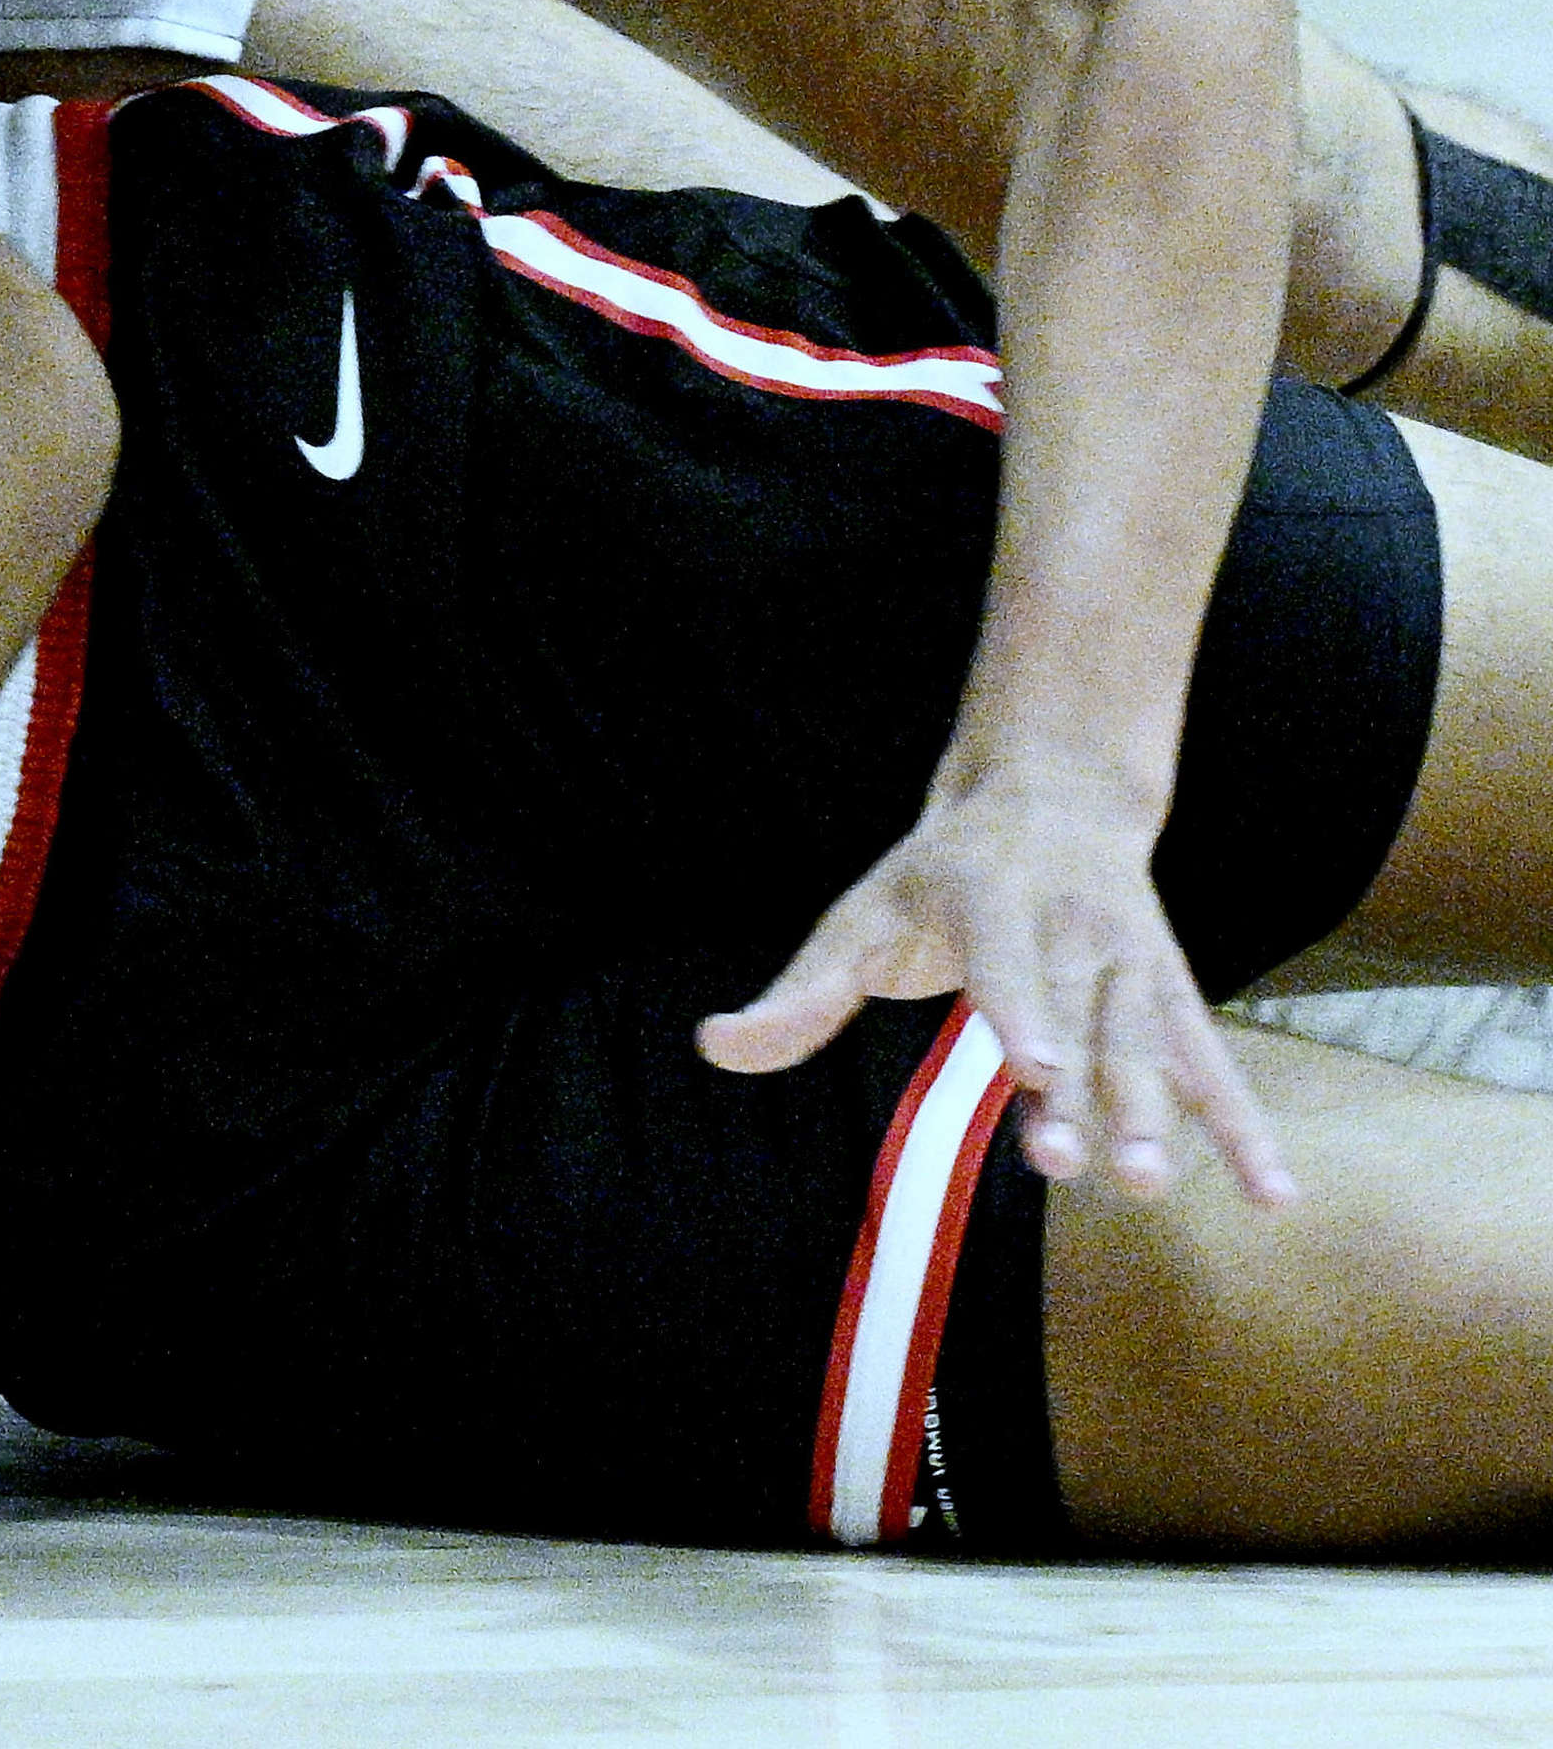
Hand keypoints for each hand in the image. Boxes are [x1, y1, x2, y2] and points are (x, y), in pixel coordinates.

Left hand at [698, 773, 1295, 1205]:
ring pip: (1148, 1043)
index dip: (1023, 1011)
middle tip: (1077, 1164)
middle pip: (1083, 1018)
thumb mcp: (860, 913)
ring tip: (1149, 1185)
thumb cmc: (936, 875)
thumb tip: (715, 1047)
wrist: (1053, 796)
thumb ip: (800, 992)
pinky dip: (1246, 1127)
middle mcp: (1072, 927)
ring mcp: (1132, 961)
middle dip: (1085, 1093)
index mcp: (988, 897)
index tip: (1036, 1069)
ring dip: (1158, 1117)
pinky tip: (1275, 1195)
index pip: (1007, 960)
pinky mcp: (1174, 994)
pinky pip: (1213, 1064)